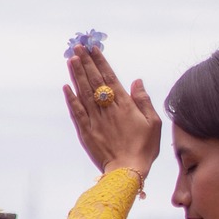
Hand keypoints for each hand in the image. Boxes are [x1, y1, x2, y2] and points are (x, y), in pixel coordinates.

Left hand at [64, 46, 161, 176]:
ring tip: (71, 59)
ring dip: (76, 75)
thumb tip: (136, 80)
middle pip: (94, 81)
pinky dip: (70, 99)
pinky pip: (76, 112)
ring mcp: (95, 120)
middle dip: (86, 62)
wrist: (127, 172)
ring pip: (83, 93)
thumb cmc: (144, 149)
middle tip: (78, 46)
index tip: (93, 48)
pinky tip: (66, 87)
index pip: (110, 77)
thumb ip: (143, 100)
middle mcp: (107, 109)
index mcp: (125, 105)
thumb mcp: (153, 123)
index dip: (101, 62)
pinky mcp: (86, 132)